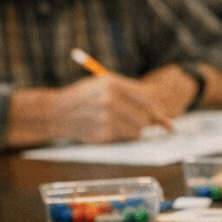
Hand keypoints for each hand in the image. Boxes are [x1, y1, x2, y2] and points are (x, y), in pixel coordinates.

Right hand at [50, 74, 174, 143]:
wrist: (57, 111)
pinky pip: (124, 137)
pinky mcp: (101, 133)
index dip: (157, 110)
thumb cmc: (85, 96)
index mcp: (112, 83)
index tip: (164, 119)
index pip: (146, 98)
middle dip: (145, 121)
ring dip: (134, 129)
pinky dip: (122, 135)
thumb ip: (131, 94)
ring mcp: (105, 118)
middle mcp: (109, 100)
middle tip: (137, 120)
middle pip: (144, 116)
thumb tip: (158, 112)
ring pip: (136, 129)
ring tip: (119, 122)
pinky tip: (109, 127)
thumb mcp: (104, 84)